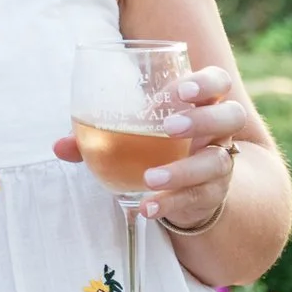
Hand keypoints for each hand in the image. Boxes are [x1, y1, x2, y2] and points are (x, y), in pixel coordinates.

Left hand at [51, 64, 245, 226]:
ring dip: (182, 170)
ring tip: (150, 178)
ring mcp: (219, 164)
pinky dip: (171, 203)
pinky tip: (148, 208)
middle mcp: (217, 132)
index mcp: (200, 104)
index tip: (179, 91)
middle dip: (203, 119)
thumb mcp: (128, 132)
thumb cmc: (153, 144)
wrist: (185, 187)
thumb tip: (59, 146)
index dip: (204, 83)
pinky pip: (198, 198)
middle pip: (231, 116)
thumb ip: (93, 134)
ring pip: (217, 163)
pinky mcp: (212, 194)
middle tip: (170, 127)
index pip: (218, 83)